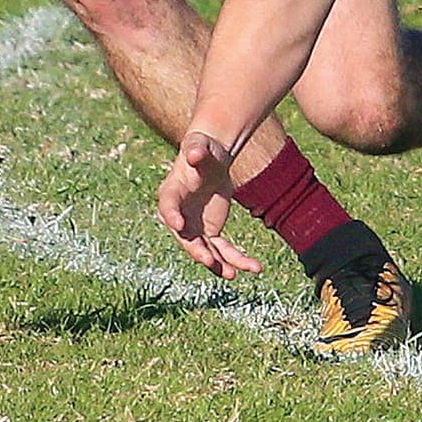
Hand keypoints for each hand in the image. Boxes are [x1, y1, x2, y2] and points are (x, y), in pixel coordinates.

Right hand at [156, 132, 262, 279]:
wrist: (211, 160)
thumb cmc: (201, 149)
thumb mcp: (199, 147)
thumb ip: (197, 150)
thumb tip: (194, 153)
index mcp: (171, 193)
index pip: (167, 207)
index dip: (171, 216)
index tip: (179, 224)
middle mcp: (179, 216)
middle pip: (186, 238)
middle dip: (197, 251)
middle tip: (208, 260)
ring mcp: (195, 228)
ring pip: (206, 251)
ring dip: (220, 264)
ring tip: (233, 274)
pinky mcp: (211, 233)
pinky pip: (223, 250)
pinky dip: (236, 260)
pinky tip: (253, 267)